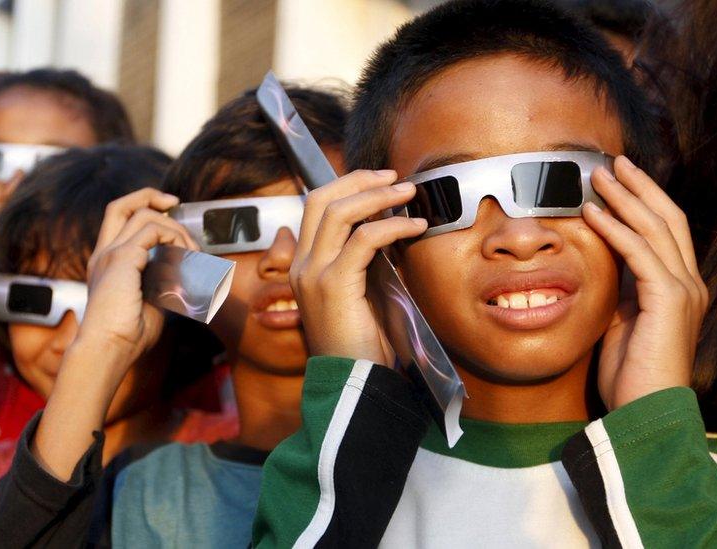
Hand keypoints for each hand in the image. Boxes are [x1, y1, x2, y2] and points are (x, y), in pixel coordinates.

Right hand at [75, 188, 196, 363]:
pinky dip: (174, 238)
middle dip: (150, 196)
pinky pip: (153, 230)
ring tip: (191, 251)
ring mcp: (110, 254)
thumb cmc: (127, 338)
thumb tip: (189, 278)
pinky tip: (184, 258)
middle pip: (121, 205)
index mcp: (108, 264)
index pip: (120, 221)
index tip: (170, 212)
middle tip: (176, 203)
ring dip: (174, 228)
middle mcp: (104, 254)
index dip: (144, 208)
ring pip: (145, 215)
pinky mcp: (121, 258)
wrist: (107, 350)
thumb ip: (165, 287)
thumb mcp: (152, 306)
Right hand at [291, 169, 426, 364]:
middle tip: (393, 176)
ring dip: (378, 196)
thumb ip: (363, 261)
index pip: (315, 207)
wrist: (353, 382)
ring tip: (409, 194)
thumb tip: (389, 227)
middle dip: (359, 180)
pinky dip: (392, 226)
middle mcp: (301, 265)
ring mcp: (313, 274)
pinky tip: (415, 227)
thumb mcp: (359, 293)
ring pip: (339, 212)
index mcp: (304, 265)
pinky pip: (363, 239)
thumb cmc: (361, 343)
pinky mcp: (333, 285)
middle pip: (321, 199)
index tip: (381, 181)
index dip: (347, 186)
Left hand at [583, 156, 707, 410]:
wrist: (645, 411)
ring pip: (655, 228)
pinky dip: (615, 228)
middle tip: (612, 162)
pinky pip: (639, 252)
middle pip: (668, 218)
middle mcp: (688, 283)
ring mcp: (683, 290)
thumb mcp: (620, 321)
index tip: (618, 179)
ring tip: (598, 176)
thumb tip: (599, 267)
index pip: (665, 231)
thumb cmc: (629, 373)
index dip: (644, 201)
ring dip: (625, 198)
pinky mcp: (669, 300)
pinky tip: (593, 213)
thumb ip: (617, 292)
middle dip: (640, 187)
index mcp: (678, 288)